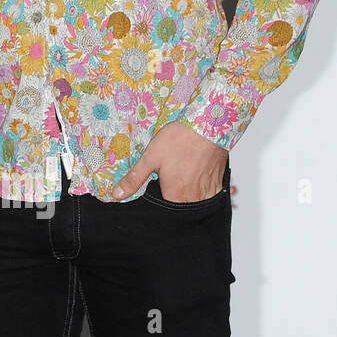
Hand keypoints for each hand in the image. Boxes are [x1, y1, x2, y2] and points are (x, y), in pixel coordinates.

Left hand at [111, 121, 227, 201]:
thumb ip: (134, 179)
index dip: (159, 202)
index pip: (165, 211)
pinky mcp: (219, 183)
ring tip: (182, 178)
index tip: (156, 191)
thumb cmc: (178, 140)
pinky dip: (202, 191)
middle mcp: (194, 197)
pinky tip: (195, 177)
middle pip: (182, 208)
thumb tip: (116, 195)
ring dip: (189, 196)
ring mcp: (209, 191)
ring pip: (197, 203)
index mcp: (175, 194)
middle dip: (174, 199)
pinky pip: (210, 196)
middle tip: (170, 182)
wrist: (207, 126)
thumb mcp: (149, 158)